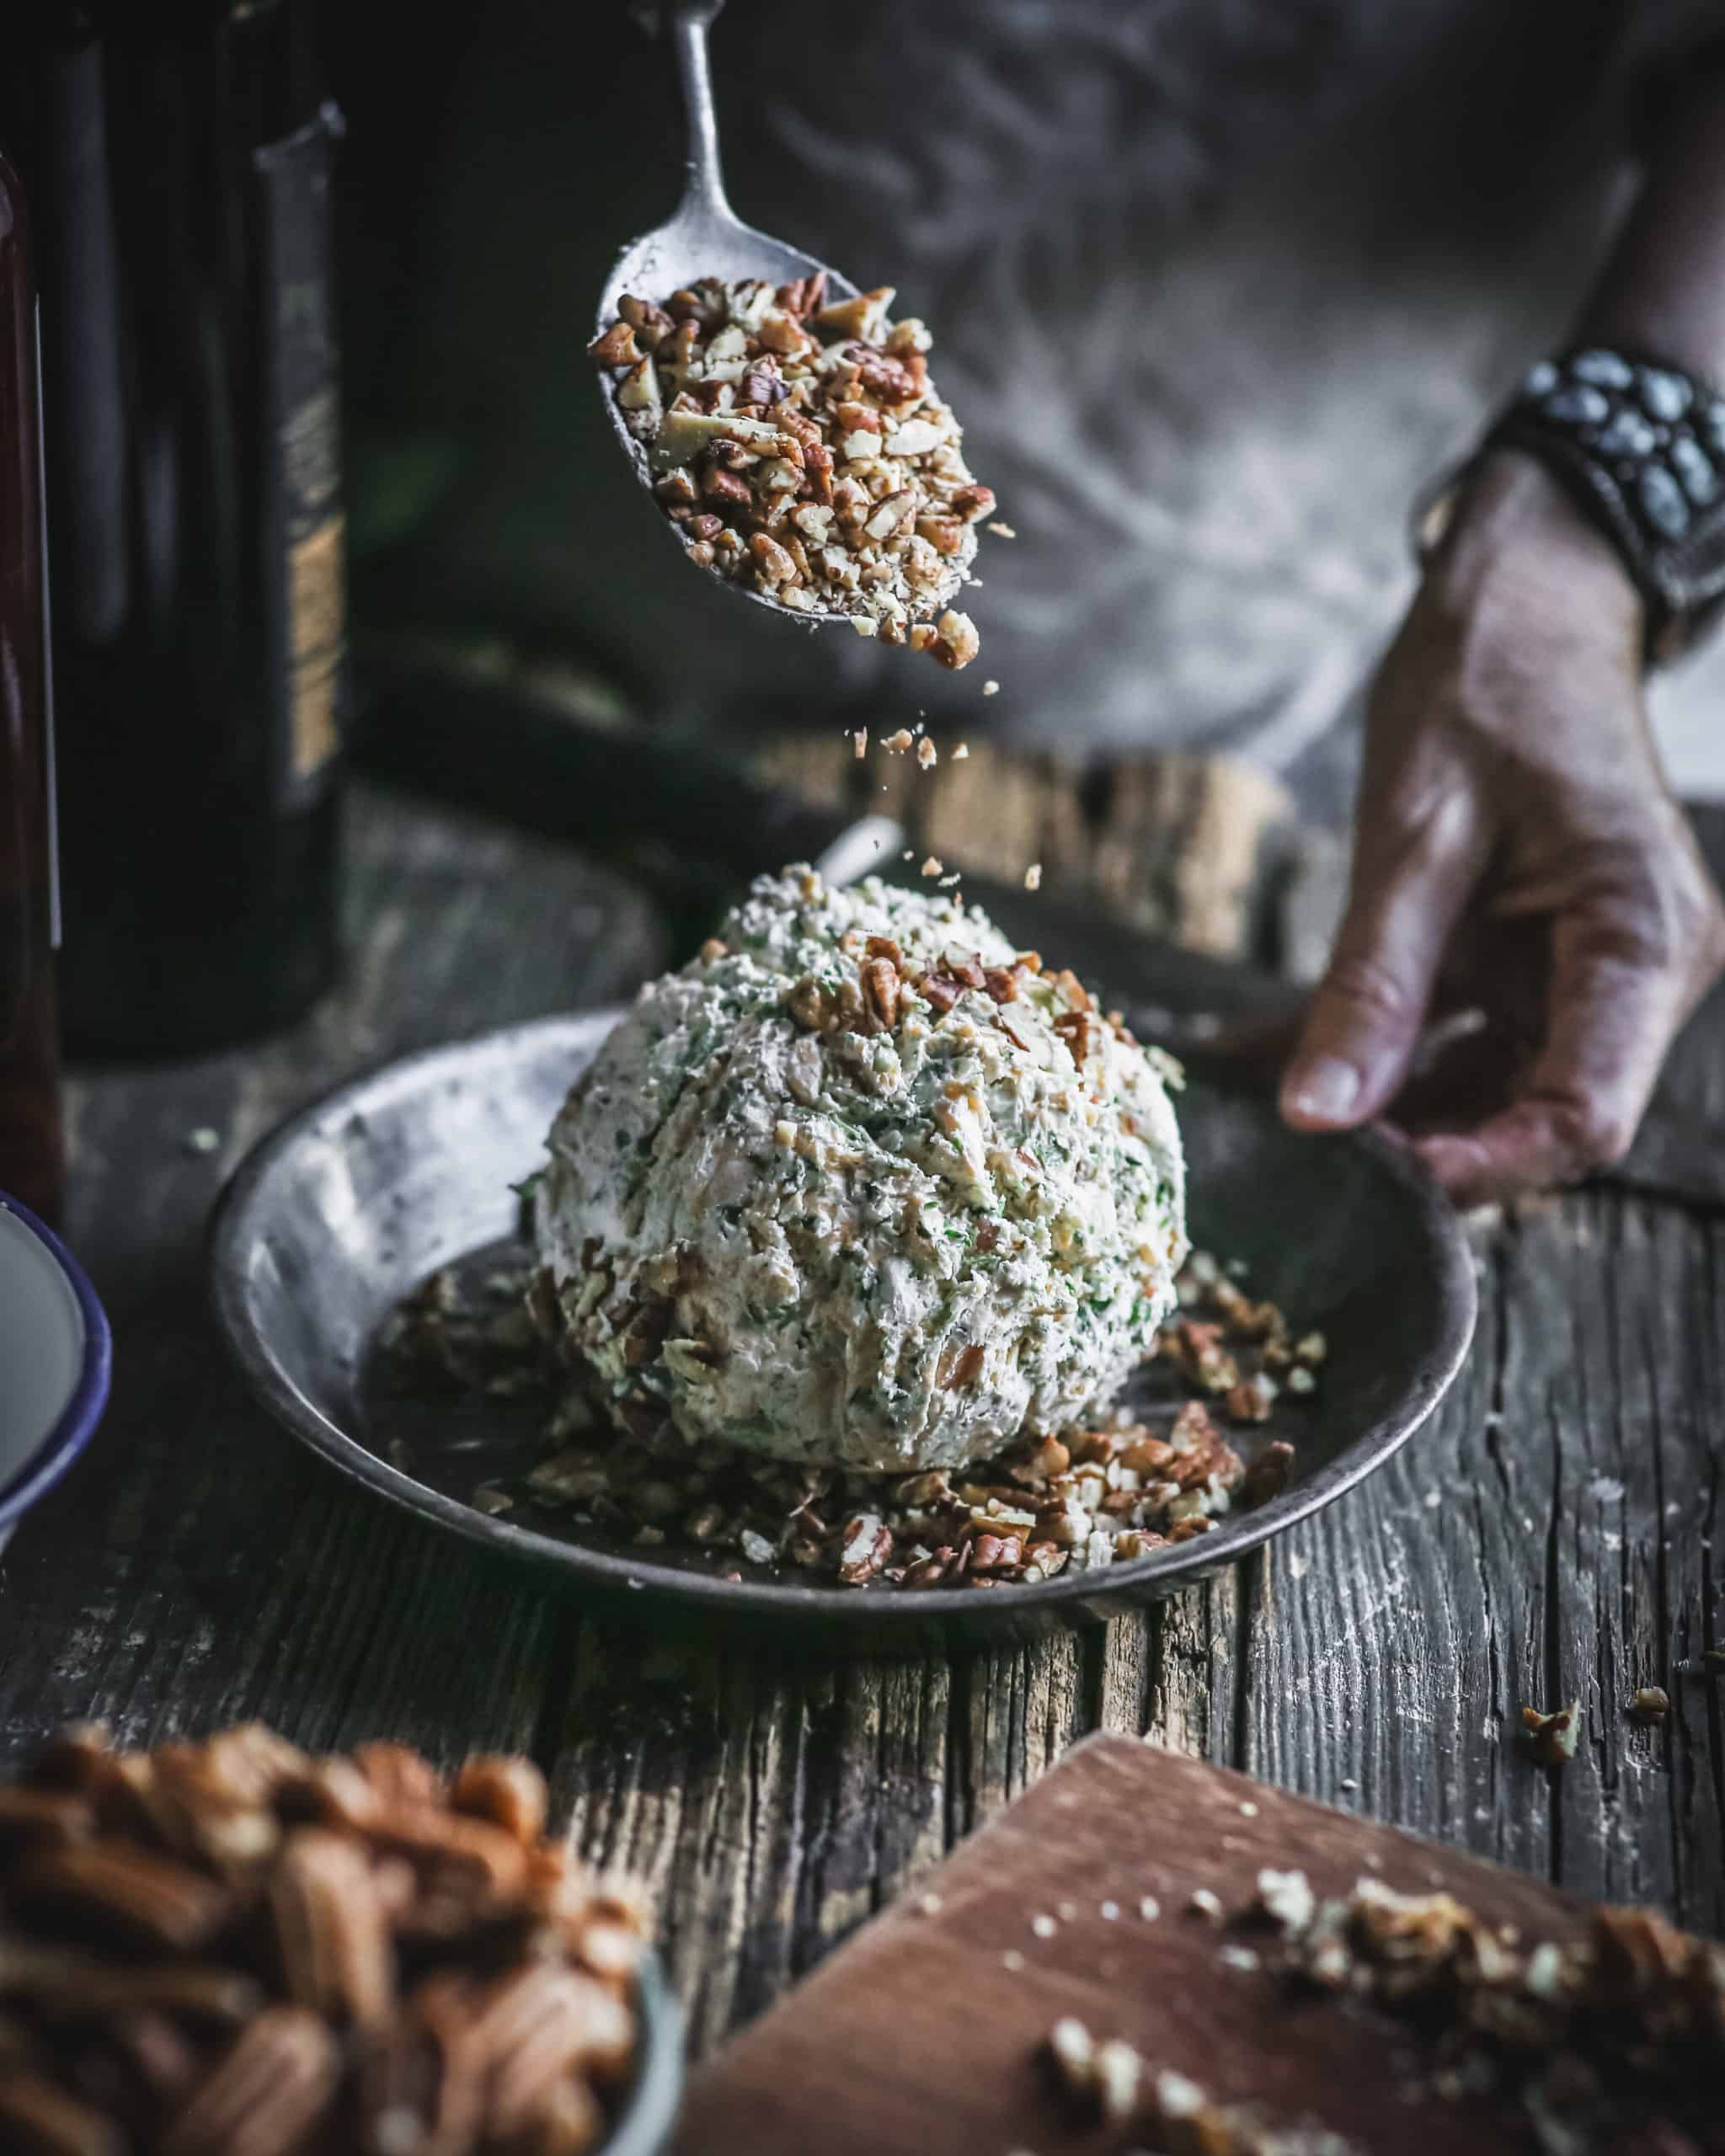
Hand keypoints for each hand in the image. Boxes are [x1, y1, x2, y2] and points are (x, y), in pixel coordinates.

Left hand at [1280, 449, 1724, 1206]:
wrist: (1525, 599)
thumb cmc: (1487, 685)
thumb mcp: (1413, 836)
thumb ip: (1371, 985)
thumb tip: (1316, 1118)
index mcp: (1641, 942)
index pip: (1582, 1118)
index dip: (1480, 1170)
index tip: (1368, 1181)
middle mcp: (1636, 975)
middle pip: (1535, 1117)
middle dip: (1417, 1147)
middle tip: (1288, 1154)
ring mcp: (1586, 974)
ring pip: (1488, 1091)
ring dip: (1380, 1110)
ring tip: (1259, 1111)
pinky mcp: (1532, 964)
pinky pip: (1457, 1039)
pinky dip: (1372, 1055)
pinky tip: (1268, 1061)